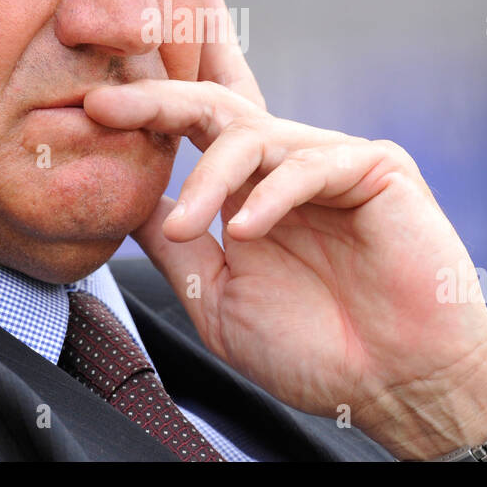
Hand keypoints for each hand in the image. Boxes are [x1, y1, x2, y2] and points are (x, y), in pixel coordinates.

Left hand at [83, 0, 486, 459]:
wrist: (394, 385)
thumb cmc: (314, 349)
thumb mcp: (217, 295)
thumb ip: (175, 245)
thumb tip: (124, 203)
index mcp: (251, 189)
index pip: (198, 128)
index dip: (150, 108)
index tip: (92, 107)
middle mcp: (287, 164)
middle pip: (216, 107)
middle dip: (158, 100)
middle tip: (105, 107)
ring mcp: (331, 161)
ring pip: (254, 134)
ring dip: (207, 178)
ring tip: (186, 227)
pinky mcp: (376, 168)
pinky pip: (310, 165)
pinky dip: (271, 195)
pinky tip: (247, 230)